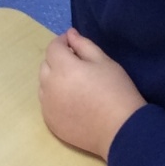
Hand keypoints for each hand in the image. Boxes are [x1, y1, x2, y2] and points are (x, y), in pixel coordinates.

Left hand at [38, 29, 145, 160]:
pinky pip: (47, 103)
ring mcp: (47, 106)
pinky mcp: (50, 122)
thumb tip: (70, 34)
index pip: (53, 48)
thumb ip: (83, 45)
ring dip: (54, 78)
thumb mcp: (104, 62)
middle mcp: (49, 86)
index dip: (62, 41)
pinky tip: (72, 102)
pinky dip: (55, 97)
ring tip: (74, 84)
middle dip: (57, 59)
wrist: (120, 130)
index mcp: (63, 68)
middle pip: (46, 65)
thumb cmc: (116, 91)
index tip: (73, 43)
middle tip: (77, 64)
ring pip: (44, 84)